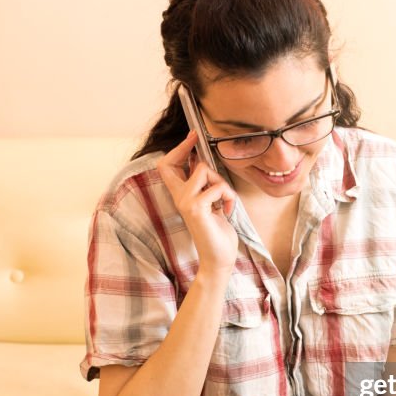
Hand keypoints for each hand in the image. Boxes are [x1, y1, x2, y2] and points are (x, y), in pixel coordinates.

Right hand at [157, 131, 238, 274]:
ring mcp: (185, 202)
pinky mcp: (196, 208)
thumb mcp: (211, 202)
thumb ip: (205, 184)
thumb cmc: (218, 232)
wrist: (219, 259)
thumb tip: (202, 160)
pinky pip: (217, 186)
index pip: (166, 166)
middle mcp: (178, 197)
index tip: (192, 136)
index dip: (177, 149)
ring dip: (222, 182)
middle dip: (188, 151)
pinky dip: (228, 196)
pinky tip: (227, 210)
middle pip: (168, 163)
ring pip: (203, 170)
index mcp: (181, 195)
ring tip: (225, 199)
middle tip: (202, 150)